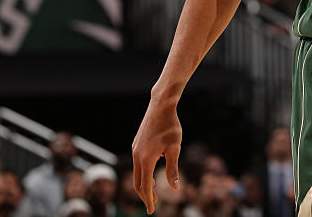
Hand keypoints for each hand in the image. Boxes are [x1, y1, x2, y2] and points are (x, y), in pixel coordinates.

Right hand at [132, 99, 182, 213]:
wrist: (161, 106)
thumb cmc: (170, 126)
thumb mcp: (175, 149)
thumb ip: (173, 169)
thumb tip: (175, 189)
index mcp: (145, 159)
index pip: (145, 186)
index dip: (148, 200)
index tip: (152, 210)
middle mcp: (137, 155)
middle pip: (137, 181)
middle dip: (144, 194)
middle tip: (153, 204)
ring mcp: (135, 148)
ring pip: (137, 171)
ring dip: (144, 182)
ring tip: (154, 188)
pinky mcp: (137, 143)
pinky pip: (138, 161)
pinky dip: (143, 171)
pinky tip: (152, 169)